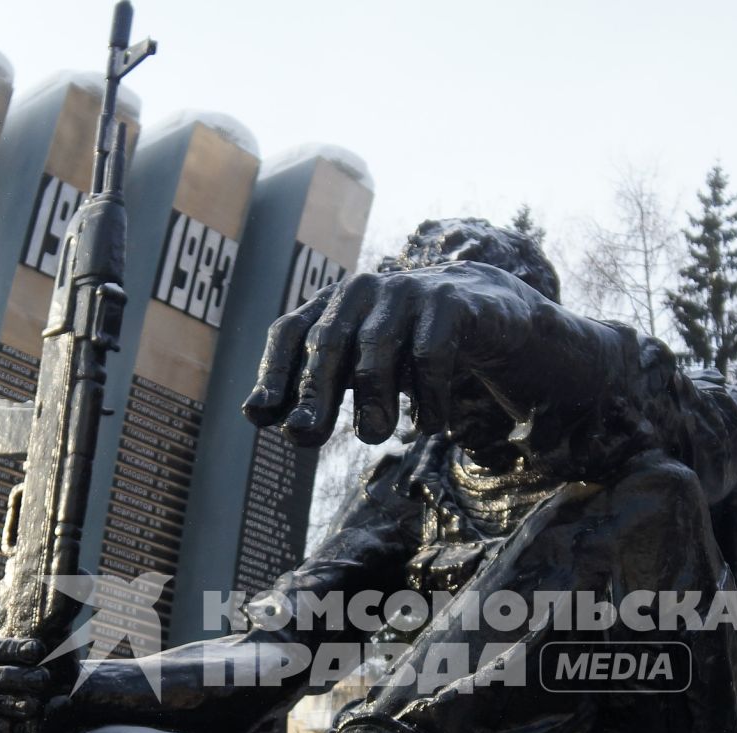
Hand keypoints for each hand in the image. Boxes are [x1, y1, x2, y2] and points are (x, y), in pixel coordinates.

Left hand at [241, 261, 569, 448]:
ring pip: (376, 351)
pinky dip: (428, 397)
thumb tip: (254, 414)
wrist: (482, 313)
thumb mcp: (357, 366)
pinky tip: (430, 426)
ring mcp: (405, 292)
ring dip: (373, 401)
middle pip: (328, 342)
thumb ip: (312, 388)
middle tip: (304, 436)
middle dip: (314, 393)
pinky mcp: (447, 303)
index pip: (290, 333)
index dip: (271, 372)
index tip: (259, 414)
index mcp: (331, 305)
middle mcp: (362, 291)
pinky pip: (430, 355)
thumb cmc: (406, 348)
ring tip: (375, 437)